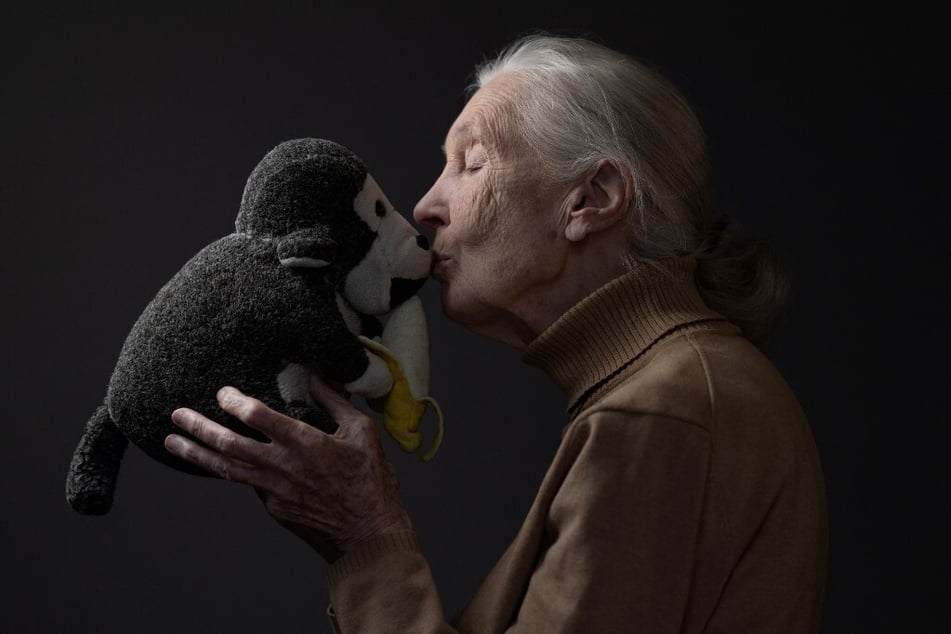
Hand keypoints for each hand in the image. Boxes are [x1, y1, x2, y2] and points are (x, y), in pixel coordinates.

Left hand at [164, 376, 411, 562]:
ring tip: (172, 441)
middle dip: (199, 427)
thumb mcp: (363, 433)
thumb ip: (335, 402)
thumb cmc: (371, 481)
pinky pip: (248, 484)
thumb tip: (316, 375)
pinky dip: (230, 471)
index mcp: (305, 443)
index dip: (235, 402)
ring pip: (227, 469)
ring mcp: (274, 491)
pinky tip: (218, 461)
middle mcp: (283, 467)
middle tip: (176, 414)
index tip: (223, 392)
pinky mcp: (274, 508)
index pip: (258, 417)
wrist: (368, 535)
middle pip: (229, 444)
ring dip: (197, 453)